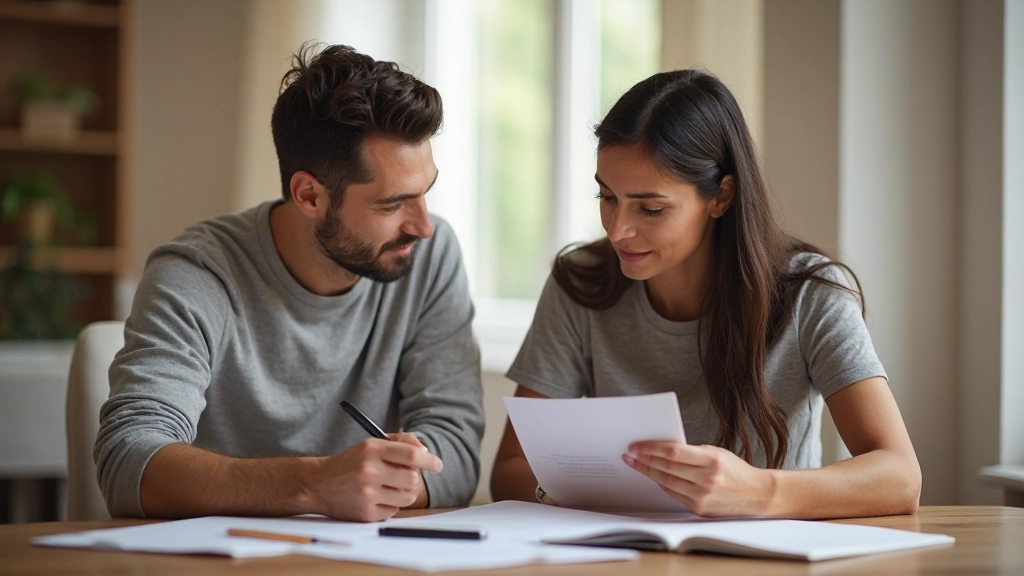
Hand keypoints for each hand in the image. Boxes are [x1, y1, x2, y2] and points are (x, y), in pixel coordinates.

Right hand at [306, 432, 441, 521]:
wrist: (318, 484)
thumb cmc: (351, 462)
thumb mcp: (372, 444)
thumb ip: (401, 443)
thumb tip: (425, 453)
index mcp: (371, 449)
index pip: (410, 455)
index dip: (429, 460)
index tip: (437, 465)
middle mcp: (368, 471)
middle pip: (412, 479)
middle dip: (413, 478)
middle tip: (404, 476)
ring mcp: (366, 494)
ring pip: (407, 497)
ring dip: (404, 492)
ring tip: (391, 487)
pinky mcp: (364, 513)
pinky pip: (394, 510)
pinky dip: (391, 504)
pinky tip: (377, 497)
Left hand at [623, 442, 773, 516]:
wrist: (757, 495)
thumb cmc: (736, 470)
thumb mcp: (717, 453)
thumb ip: (692, 452)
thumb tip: (663, 449)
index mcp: (711, 460)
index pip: (673, 453)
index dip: (651, 448)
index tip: (636, 445)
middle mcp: (706, 480)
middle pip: (666, 468)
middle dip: (644, 460)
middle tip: (629, 454)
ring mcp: (702, 496)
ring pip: (666, 482)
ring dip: (648, 472)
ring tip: (635, 464)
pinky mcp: (699, 509)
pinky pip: (674, 494)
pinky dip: (662, 484)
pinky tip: (653, 476)